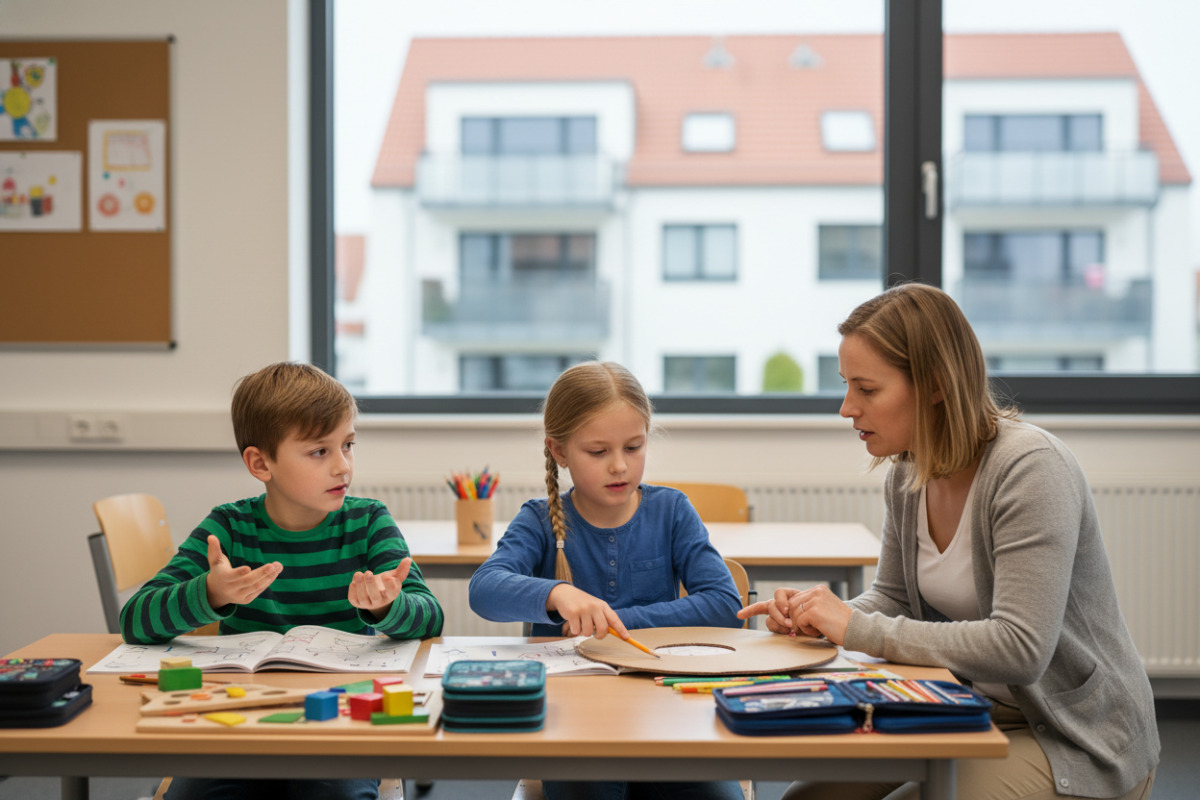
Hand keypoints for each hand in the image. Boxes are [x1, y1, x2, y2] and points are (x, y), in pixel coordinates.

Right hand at [205, 534, 281, 608]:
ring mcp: (239, 596)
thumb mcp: (214, 560)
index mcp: (223, 578)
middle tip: (273, 565)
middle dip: (261, 573)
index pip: (231, 576)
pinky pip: (259, 590)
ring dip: (268, 577)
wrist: (217, 591)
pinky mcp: (246, 599)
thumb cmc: (218, 570)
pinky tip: (275, 573)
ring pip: (255, 587)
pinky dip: (267, 582)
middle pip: (248, 581)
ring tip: (278, 566)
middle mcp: (231, 589)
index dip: (239, 573)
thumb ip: (214, 548)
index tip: (248, 568)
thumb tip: (211, 536)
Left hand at [348, 558, 411, 619]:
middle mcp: (379, 601)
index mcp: (391, 594)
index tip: (387, 576)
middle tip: (369, 572)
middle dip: (371, 585)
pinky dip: (352, 591)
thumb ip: (401, 570)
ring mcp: (367, 603)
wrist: (376, 595)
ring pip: (363, 598)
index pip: (392, 592)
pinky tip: (353, 581)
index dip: (390, 585)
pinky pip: (353, 599)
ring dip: (360, 586)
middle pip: (375, 596)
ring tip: (358, 574)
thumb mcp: (395, 577)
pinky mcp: (357, 603)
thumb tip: (408, 559)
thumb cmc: (386, 583)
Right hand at [546, 584, 627, 638]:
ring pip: (588, 632)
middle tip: (596, 634)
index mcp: (602, 605)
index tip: (626, 638)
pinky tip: (573, 621)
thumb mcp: (595, 606)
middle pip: (602, 629)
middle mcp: (594, 606)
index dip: (621, 629)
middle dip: (599, 635)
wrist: (565, 593)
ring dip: (584, 632)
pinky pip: (576, 631)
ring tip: (581, 624)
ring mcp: (583, 609)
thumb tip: (614, 632)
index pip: (614, 619)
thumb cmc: (583, 603)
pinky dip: (574, 630)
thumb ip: (603, 617)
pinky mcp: (572, 613)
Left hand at [737, 585, 851, 644]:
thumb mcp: (814, 621)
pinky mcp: (813, 608)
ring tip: (819, 627)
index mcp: (810, 593)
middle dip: (783, 621)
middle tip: (796, 630)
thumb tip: (777, 621)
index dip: (757, 607)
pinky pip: (797, 623)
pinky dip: (807, 630)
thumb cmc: (836, 629)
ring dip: (801, 628)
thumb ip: (796, 618)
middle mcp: (811, 592)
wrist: (857, 630)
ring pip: (790, 617)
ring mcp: (812, 598)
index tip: (739, 614)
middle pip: (781, 608)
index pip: (779, 596)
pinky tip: (821, 628)